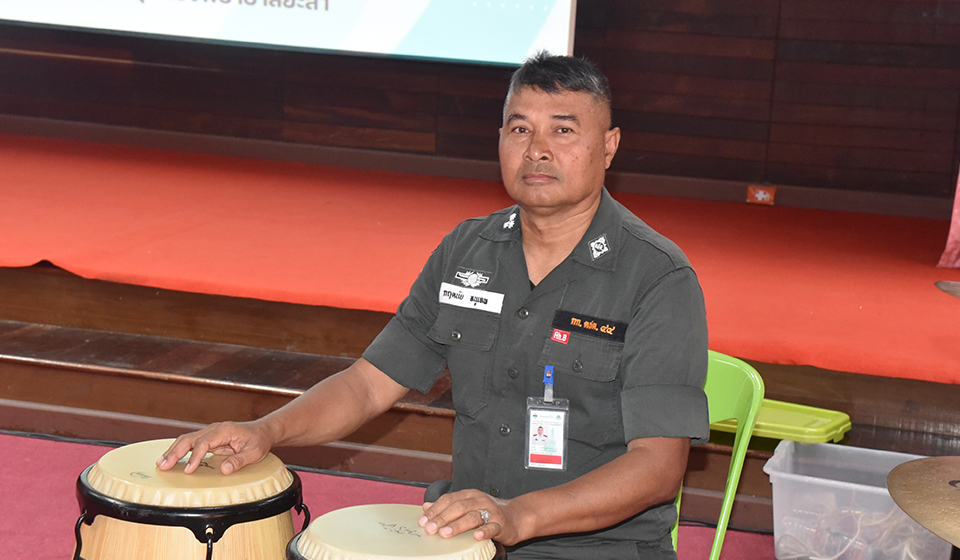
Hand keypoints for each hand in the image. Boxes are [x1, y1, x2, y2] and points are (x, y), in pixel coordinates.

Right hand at [156, 421, 272, 474]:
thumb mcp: (254, 453)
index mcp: (224, 430)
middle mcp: (215, 429)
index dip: (195, 457)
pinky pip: (191, 443)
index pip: (204, 442)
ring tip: (161, 463)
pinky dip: (179, 450)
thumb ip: (239, 461)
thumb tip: (224, 470)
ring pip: (187, 439)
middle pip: (190, 438)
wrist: (263, 431)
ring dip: (173, 451)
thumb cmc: (259, 441)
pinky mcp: (209, 439)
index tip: (188, 470)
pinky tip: (170, 458)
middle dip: (175, 452)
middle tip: (163, 466)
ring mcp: (211, 433)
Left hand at [418, 489, 525, 544]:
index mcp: (469, 495)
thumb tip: (425, 506)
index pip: (449, 499)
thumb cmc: (489, 512)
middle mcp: (480, 500)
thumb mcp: (468, 505)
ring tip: (445, 534)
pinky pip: (492, 528)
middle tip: (430, 529)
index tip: (423, 520)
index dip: (435, 509)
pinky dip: (484, 532)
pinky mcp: (501, 525)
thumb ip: (448, 505)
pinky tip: (476, 537)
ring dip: (457, 525)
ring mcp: (491, 512)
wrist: (517, 516)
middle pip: (458, 507)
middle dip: (442, 518)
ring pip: (473, 517)